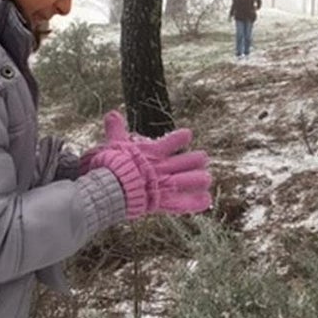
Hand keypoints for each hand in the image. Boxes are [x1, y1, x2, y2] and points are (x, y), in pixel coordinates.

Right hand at [80, 111, 211, 217]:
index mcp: (155, 152)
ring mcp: (167, 184)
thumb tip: (111, 113)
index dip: (182, 137)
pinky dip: (196, 202)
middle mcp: (164, 167)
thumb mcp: (115, 144)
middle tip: (201, 159)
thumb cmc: (113, 164)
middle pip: (191, 161)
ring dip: (200, 179)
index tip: (187, 134)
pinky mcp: (165, 202)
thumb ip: (116, 129)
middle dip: (198, 159)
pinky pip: (185, 203)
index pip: (174, 140)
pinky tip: (206, 199)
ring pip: (194, 180)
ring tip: (206, 178)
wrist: (113, 185)